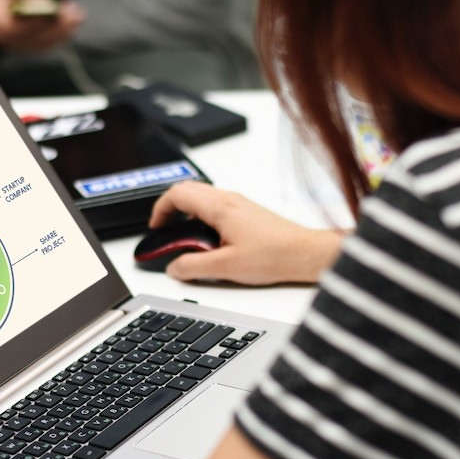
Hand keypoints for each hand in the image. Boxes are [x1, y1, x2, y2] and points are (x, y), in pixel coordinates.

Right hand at [0, 0, 83, 51]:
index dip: (44, 19)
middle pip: (40, 38)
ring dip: (64, 32)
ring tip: (78, 16)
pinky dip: (62, 35)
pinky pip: (48, 44)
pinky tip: (72, 23)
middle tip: (75, 14)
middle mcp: (13, 41)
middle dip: (60, 27)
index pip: (26, 28)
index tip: (59, 10)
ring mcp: (23, 46)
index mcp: (1, 26)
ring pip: (46, 43)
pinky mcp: (31, 47)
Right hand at [148, 181, 346, 284]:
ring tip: (184, 238)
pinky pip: (214, 206)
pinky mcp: (246, 212)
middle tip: (164, 231)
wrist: (304, 254)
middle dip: (169, 210)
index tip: (155, 229)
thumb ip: (193, 267)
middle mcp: (229, 199)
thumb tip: (174, 268)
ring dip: (186, 214)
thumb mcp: (225, 267)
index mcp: (219, 207)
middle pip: (187, 191)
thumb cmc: (274, 255)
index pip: (177, 194)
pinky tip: (207, 240)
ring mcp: (238, 204)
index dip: (159, 210)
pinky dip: (201, 217)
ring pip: (201, 197)